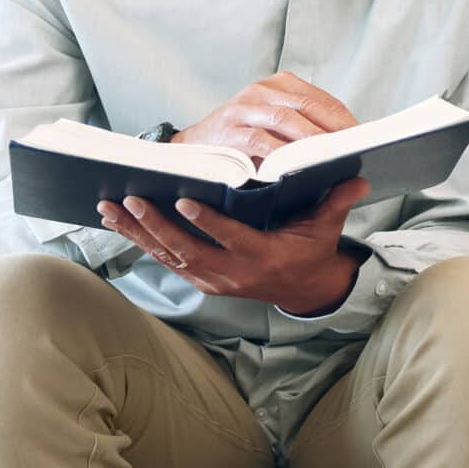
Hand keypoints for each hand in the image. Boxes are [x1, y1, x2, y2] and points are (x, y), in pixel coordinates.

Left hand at [99, 177, 371, 313]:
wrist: (304, 290)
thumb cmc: (311, 250)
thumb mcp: (326, 229)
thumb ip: (336, 203)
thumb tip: (359, 178)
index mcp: (262, 257)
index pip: (231, 238)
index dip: (206, 222)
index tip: (184, 199)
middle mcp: (232, 273)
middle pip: (186, 249)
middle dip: (155, 224)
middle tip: (130, 199)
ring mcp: (213, 279)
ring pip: (168, 256)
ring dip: (137, 232)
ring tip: (109, 207)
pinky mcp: (200, 280)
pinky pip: (164, 260)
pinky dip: (139, 241)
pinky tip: (117, 222)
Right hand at [174, 71, 358, 162]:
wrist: (193, 149)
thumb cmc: (243, 143)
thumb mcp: (275, 128)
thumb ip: (305, 132)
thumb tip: (348, 153)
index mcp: (280, 86)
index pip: (322, 100)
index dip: (345, 120)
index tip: (366, 140)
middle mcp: (262, 91)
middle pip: (309, 106)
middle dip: (336, 128)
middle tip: (357, 150)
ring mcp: (244, 107)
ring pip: (287, 119)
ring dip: (312, 139)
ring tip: (334, 156)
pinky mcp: (230, 129)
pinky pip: (261, 140)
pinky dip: (281, 153)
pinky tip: (297, 166)